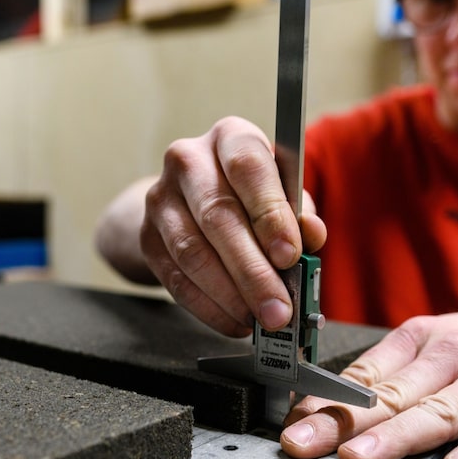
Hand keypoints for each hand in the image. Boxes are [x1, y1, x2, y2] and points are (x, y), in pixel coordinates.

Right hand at [141, 116, 326, 336]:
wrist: (189, 198)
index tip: (290, 255)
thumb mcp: (281, 190)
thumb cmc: (248, 193)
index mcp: (230, 137)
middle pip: (218, 216)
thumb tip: (311, 236)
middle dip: (252, 270)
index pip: (247, 167)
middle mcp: (187, 160)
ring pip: (192, 252)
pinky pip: (176, 279)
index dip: (270, 213)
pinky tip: (234, 321)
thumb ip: (299, 212)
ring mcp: (160, 199)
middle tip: (279, 308)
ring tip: (259, 319)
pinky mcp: (147, 238)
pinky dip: (209, 307)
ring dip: (230, 294)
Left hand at [280, 299, 457, 458]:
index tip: (291, 424)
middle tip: (303, 444)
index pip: (365, 374)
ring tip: (360, 458)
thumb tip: (332, 409)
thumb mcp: (444, 345)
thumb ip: (396, 376)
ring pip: (440, 411)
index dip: (325, 401)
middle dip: (340, 422)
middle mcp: (454, 354)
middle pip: (391, 395)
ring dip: (397, 436)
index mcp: (423, 339)